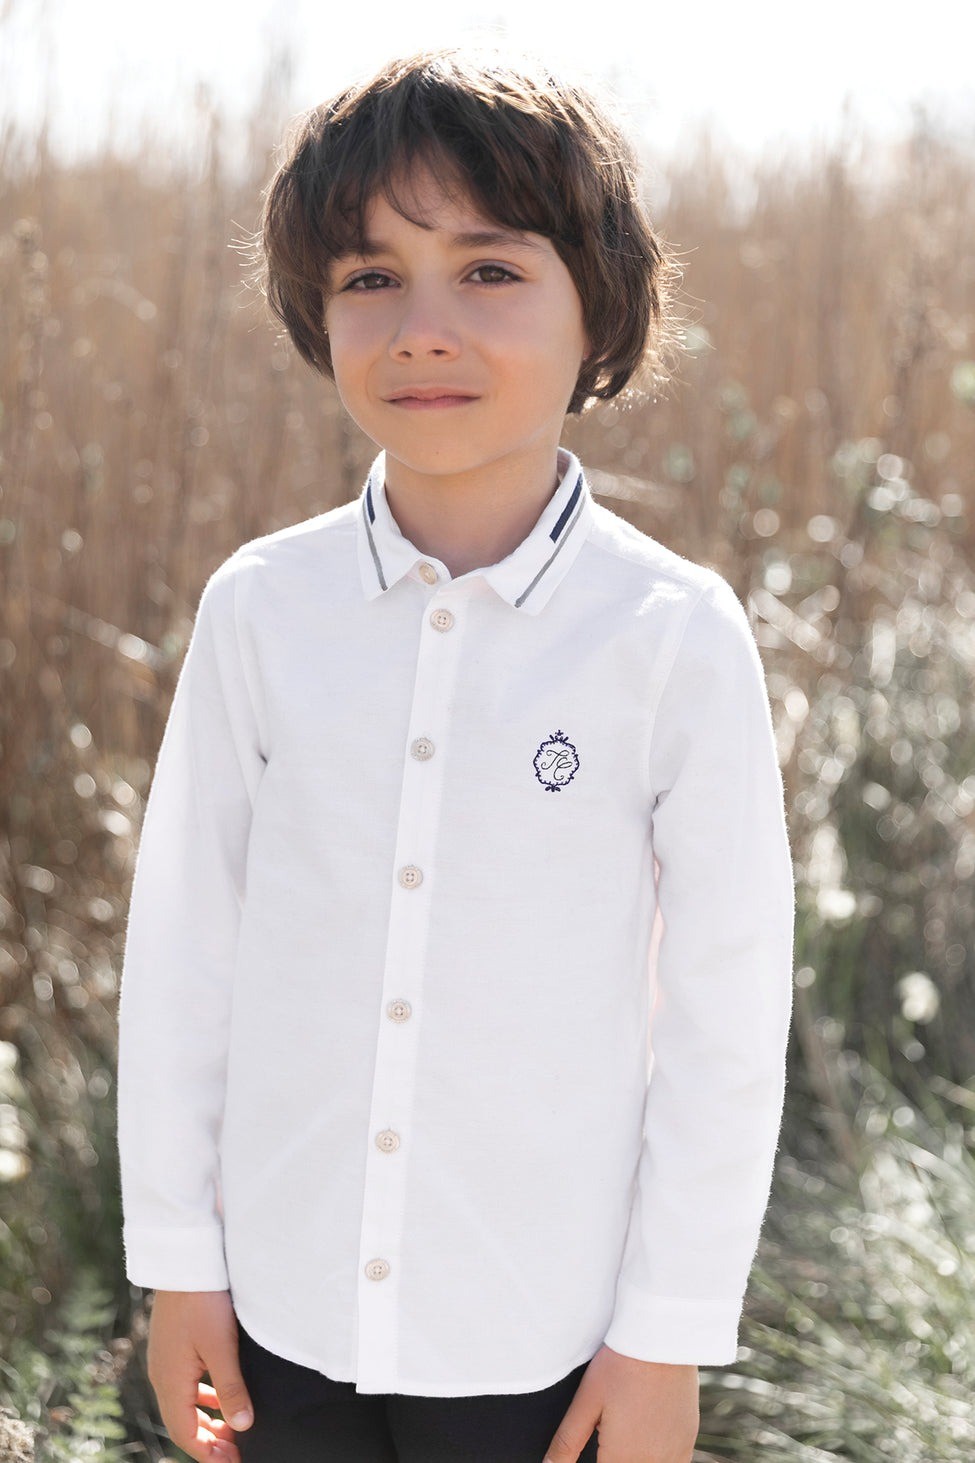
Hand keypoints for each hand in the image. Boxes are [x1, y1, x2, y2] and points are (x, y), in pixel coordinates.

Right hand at [146, 1289, 254, 1462]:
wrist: (184, 1259)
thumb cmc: (203, 1300)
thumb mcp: (222, 1346)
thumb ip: (232, 1387)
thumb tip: (243, 1425)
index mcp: (171, 1381)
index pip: (185, 1433)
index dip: (208, 1453)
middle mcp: (163, 1374)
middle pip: (183, 1422)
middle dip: (208, 1441)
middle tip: (236, 1452)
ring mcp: (166, 1359)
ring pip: (184, 1403)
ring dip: (206, 1420)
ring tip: (232, 1429)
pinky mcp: (173, 1345)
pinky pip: (186, 1384)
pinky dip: (203, 1398)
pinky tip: (220, 1395)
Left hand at [542, 1344, 699, 1462]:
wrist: (662, 1338)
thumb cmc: (620, 1365)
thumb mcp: (586, 1401)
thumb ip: (567, 1442)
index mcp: (622, 1458)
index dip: (597, 1459)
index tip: (598, 1441)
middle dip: (613, 1456)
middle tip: (609, 1428)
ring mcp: (674, 1454)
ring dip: (635, 1457)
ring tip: (626, 1427)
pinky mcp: (688, 1441)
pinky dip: (657, 1456)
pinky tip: (647, 1434)